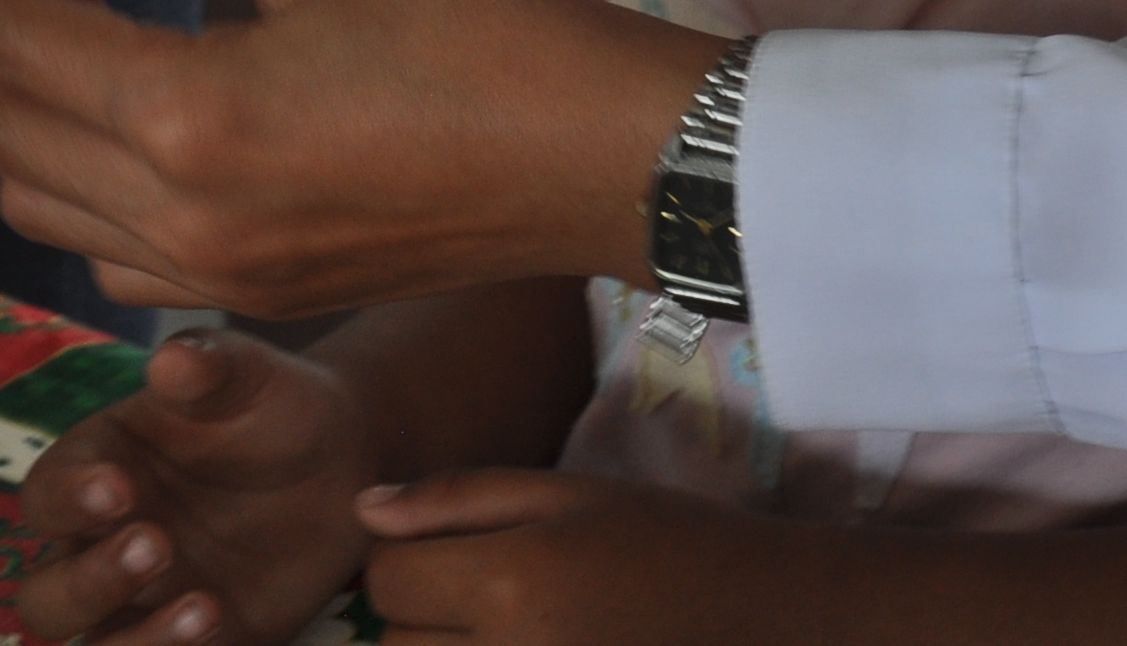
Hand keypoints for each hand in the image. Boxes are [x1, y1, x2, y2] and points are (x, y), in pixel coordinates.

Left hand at [0, 0, 718, 316]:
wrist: (592, 154)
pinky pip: (107, 260)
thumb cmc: (481, 29)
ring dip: (29, 117)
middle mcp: (178, 217)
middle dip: (2, 34)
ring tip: (84, 30)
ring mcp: (210, 276)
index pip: (24, 41)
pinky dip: (84, 190)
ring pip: (35, 210)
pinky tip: (141, 117)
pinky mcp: (248, 300)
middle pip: (5, 132)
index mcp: (192, 115)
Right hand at [18, 331, 377, 645]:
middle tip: (155, 545)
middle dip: (89, 581)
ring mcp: (145, 603)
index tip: (117, 488)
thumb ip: (211, 367)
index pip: (48, 495)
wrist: (343, 456)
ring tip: (207, 606)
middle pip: (49, 593)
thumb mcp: (251, 376)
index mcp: (96, 470)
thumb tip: (173, 357)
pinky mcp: (199, 642)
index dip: (70, 498)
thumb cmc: (273, 404)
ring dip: (139, 640)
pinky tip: (227, 627)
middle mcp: (103, 547)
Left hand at [357, 471, 830, 645]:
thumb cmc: (669, 545)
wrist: (763, 622)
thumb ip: (463, 498)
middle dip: (425, 620)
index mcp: (512, 581)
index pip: (386, 580)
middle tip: (491, 600)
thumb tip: (364, 512)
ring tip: (511, 635)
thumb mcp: (574, 494)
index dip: (409, 560)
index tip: (455, 555)